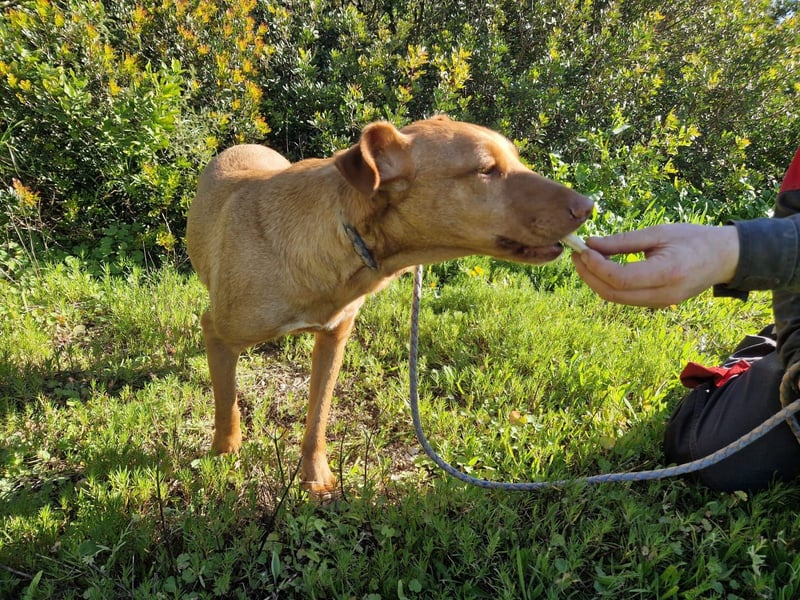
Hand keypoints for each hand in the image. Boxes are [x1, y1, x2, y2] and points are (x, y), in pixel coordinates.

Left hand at [571, 224, 739, 307]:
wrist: (724, 258)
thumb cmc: (693, 239)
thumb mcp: (659, 233)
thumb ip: (623, 241)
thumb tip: (591, 244)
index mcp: (666, 273)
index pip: (620, 278)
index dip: (596, 266)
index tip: (583, 249)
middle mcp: (663, 294)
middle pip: (613, 294)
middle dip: (589, 275)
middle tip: (576, 255)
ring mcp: (660, 303)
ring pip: (616, 299)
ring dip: (596, 281)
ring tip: (586, 259)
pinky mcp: (657, 304)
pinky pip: (625, 298)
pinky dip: (609, 285)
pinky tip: (602, 268)